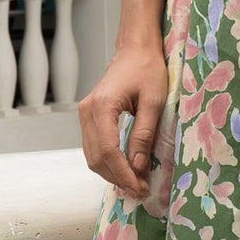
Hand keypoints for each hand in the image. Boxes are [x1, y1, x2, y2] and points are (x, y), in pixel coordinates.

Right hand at [78, 38, 167, 199]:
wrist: (135, 50)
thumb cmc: (147, 69)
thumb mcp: (154, 102)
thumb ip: (144, 134)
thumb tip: (138, 165)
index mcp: (101, 106)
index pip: (107, 151)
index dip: (123, 173)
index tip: (140, 187)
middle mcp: (86, 111)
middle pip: (96, 158)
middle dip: (118, 178)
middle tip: (141, 189)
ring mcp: (85, 114)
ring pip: (92, 156)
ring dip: (112, 173)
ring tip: (135, 182)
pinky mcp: (89, 117)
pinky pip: (94, 147)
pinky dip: (108, 162)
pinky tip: (126, 168)